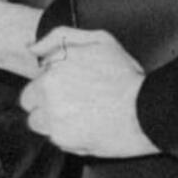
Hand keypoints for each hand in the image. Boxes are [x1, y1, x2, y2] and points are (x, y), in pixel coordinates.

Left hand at [20, 27, 157, 157]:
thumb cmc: (126, 77)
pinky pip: (55, 139)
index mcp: (52, 69)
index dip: (51, 84)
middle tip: (73, 103)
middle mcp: (48, 94)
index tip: (69, 87)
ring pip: (39, 122)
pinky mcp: (64, 140)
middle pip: (30, 102)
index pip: (35, 80)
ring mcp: (54, 118)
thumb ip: (60, 37)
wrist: (147, 111)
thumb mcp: (98, 40)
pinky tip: (87, 127)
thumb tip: (33, 47)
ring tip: (81, 116)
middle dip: (46, 102)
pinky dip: (68, 136)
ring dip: (53, 120)